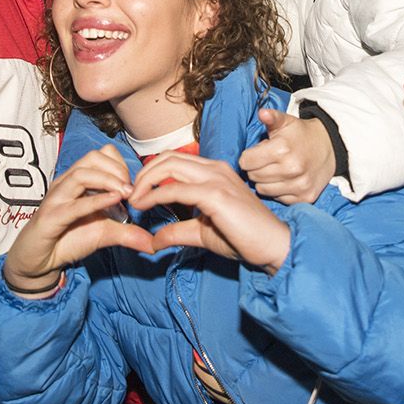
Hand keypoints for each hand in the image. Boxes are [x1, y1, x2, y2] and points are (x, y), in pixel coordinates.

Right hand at [2, 145, 155, 294]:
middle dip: (117, 169)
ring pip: (81, 174)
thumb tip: (153, 244)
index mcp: (78, 181)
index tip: (133, 184)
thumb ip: (127, 234)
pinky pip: (74, 204)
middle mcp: (66, 184)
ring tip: (125, 193)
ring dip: (108, 180)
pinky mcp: (51, 217)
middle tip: (131, 189)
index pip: (101, 155)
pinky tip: (113, 201)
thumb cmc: (68, 239)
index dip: (120, 165)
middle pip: (92, 158)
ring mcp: (57, 199)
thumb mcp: (104, 234)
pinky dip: (96, 200)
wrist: (39, 261)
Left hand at [129, 151, 291, 273]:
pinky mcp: (215, 194)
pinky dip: (155, 196)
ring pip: (169, 166)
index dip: (151, 173)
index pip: (175, 160)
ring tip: (134, 200)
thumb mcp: (203, 232)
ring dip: (145, 182)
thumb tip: (153, 240)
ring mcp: (216, 179)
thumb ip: (178, 231)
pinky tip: (145, 207)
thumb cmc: (245, 238)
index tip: (137, 193)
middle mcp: (215, 169)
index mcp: (215, 172)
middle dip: (143, 174)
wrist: (273, 245)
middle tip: (130, 194)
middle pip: (168, 157)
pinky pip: (176, 189)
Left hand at [240, 108, 334, 204]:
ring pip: (263, 190)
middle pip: (253, 176)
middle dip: (255, 168)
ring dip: (265, 181)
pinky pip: (278, 198)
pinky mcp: (305, 197)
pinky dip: (278, 190)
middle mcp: (291, 169)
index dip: (248, 157)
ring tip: (275, 170)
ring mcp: (299, 185)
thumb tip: (262, 113)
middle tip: (266, 161)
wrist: (329, 147)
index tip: (256, 153)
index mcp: (282, 148)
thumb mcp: (286, 122)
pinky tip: (285, 179)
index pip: (246, 162)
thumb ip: (272, 117)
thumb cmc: (301, 134)